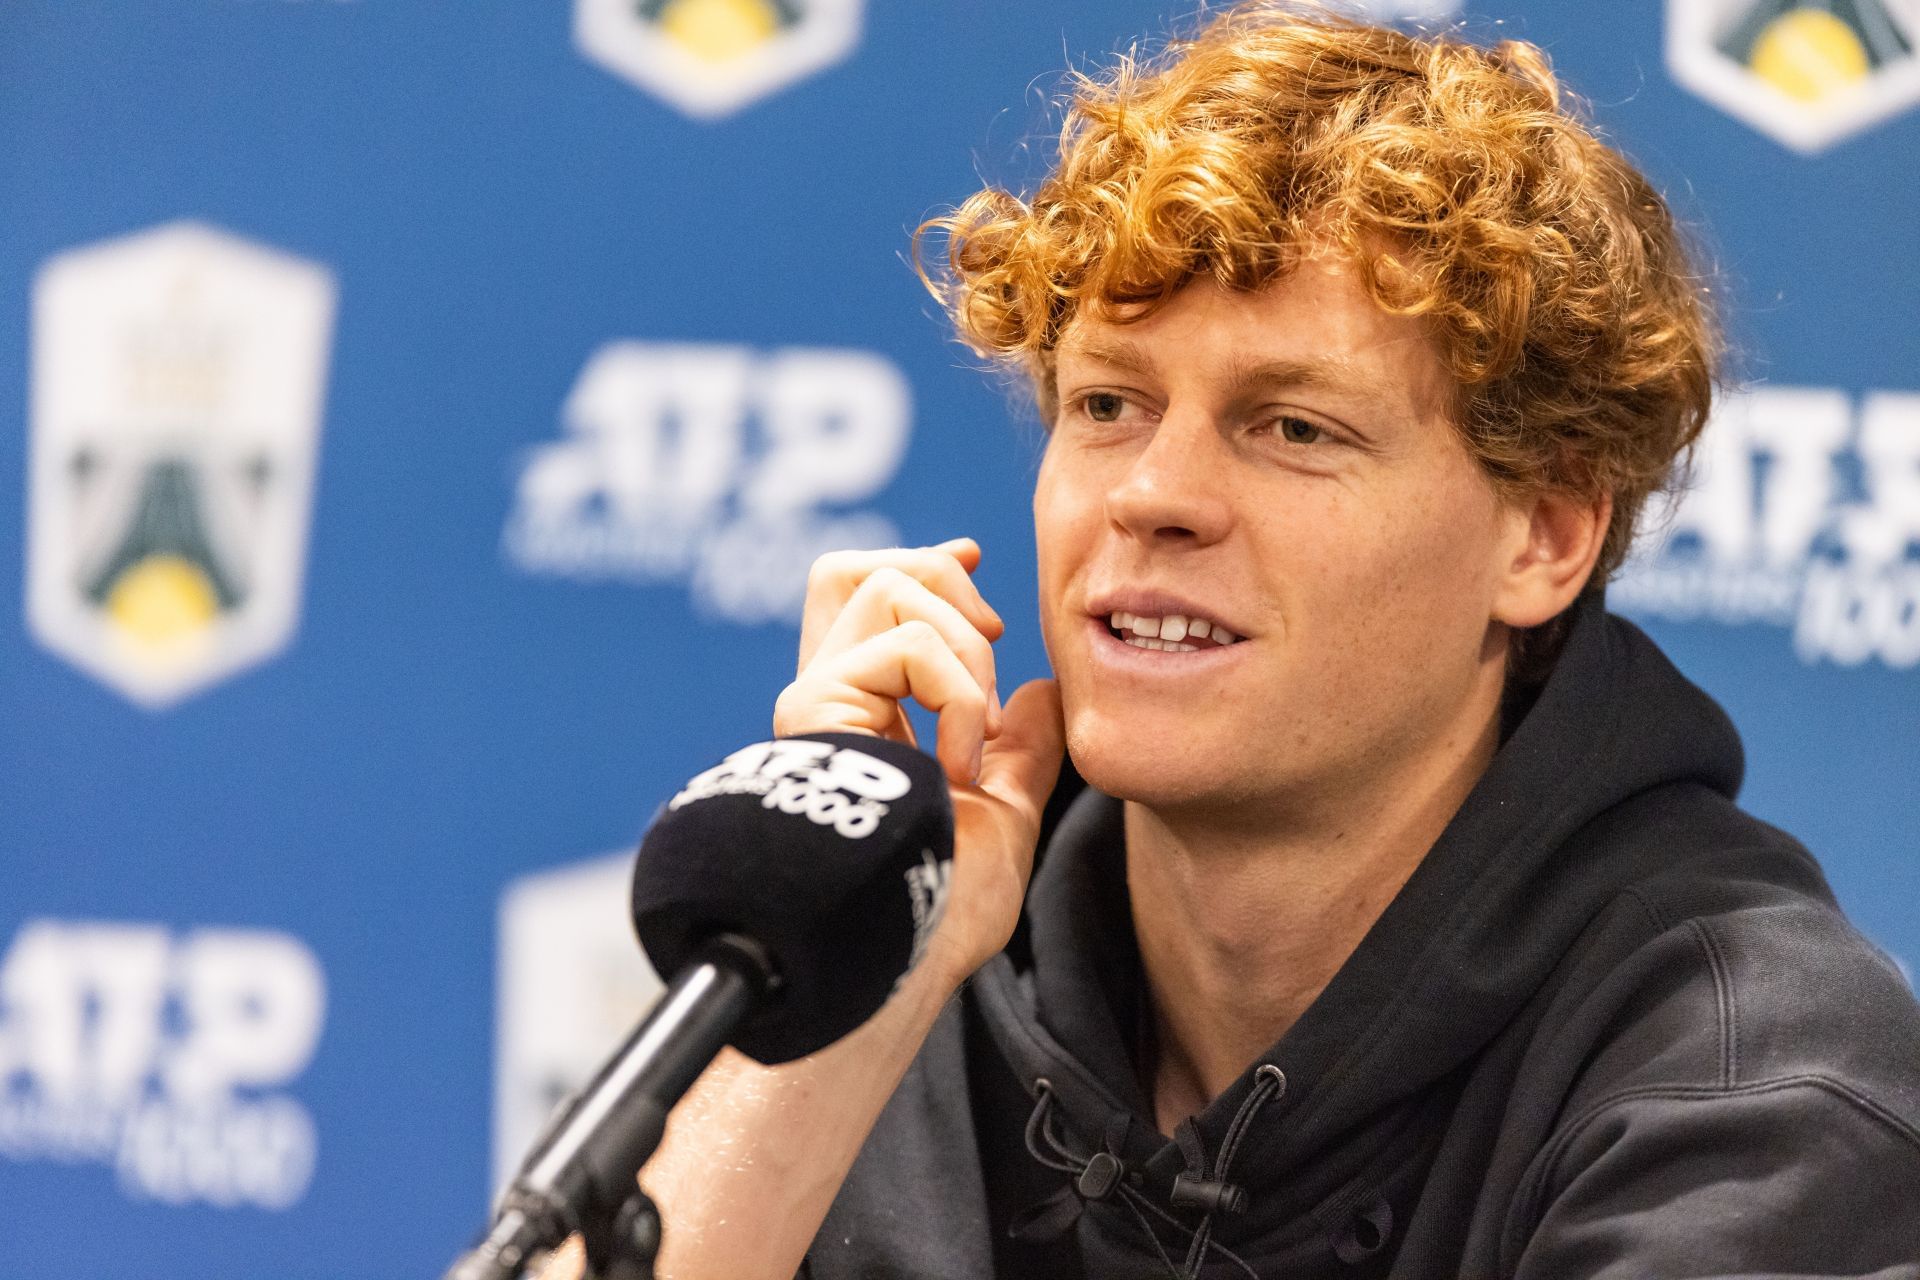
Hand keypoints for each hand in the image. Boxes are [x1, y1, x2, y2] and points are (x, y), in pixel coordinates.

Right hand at [775, 539, 1065, 982]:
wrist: (909, 949)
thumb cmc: (946, 909)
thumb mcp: (1006, 815)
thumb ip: (1021, 751)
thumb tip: (1042, 691)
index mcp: (867, 723)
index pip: (869, 604)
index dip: (923, 565)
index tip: (974, 556)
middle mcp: (829, 704)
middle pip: (848, 570)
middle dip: (934, 576)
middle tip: (990, 635)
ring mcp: (816, 702)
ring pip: (884, 586)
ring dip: (961, 647)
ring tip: (972, 730)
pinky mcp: (813, 707)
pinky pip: (907, 643)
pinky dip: (955, 694)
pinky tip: (954, 765)